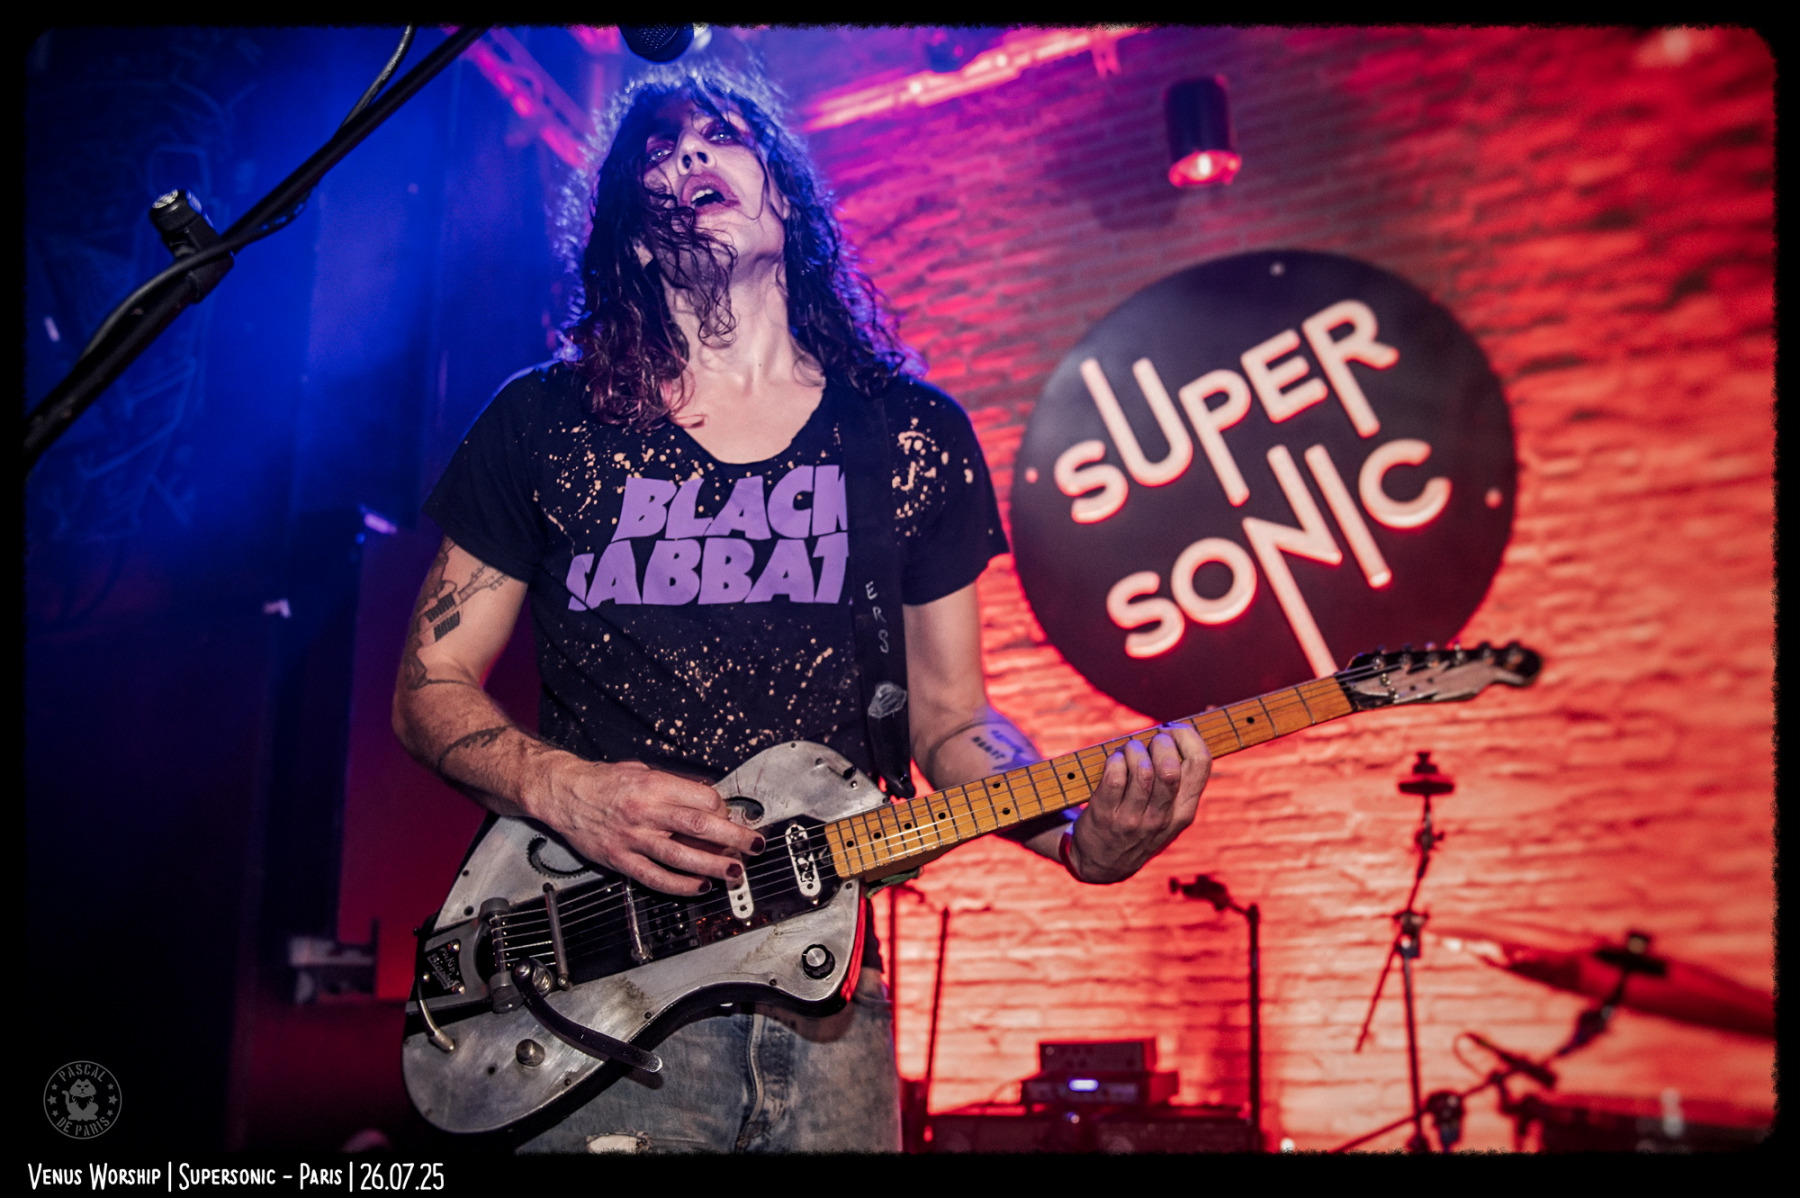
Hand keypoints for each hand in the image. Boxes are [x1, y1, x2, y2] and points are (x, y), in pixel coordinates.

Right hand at [529, 757, 763, 895]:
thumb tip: (707, 801)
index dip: (723, 809)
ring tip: (735, 872)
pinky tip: (699, 886)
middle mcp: (644, 812)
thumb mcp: (643, 771)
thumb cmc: (604, 781)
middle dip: (733, 837)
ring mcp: (632, 838)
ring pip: (680, 856)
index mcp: (653, 786)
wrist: (563, 792)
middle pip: (698, 826)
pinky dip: (679, 885)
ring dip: (712, 865)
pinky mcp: (620, 859)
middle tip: (755, 845)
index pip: (702, 799)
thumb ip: (673, 786)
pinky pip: (654, 877)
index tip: (731, 816)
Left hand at [1066, 724, 1209, 883]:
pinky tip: (1115, 762)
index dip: (1188, 736)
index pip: (1201, 762)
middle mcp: (1163, 817)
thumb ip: (1180, 777)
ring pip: (1142, 771)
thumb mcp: (1169, 812)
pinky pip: (1114, 778)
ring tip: (1129, 751)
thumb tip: (1187, 727)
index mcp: (1184, 810)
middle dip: (1159, 741)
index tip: (1172, 730)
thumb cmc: (1140, 823)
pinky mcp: (1106, 816)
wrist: (1103, 863)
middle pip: (1170, 767)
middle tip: (1148, 742)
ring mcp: (1134, 819)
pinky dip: (1114, 761)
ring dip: (1133, 750)